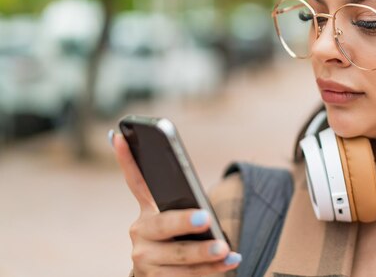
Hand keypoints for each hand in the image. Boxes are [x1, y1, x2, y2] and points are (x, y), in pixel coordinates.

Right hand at [111, 132, 240, 275]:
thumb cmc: (179, 242)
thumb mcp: (179, 222)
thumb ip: (185, 209)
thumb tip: (205, 213)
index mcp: (147, 212)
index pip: (136, 181)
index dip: (126, 158)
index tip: (121, 136)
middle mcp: (140, 233)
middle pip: (164, 224)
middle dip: (184, 221)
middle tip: (206, 218)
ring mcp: (144, 259)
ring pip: (179, 255)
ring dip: (205, 253)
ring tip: (225, 249)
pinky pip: (186, 276)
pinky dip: (211, 270)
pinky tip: (229, 263)